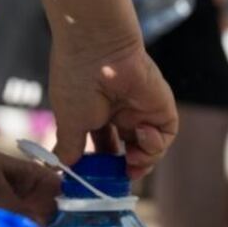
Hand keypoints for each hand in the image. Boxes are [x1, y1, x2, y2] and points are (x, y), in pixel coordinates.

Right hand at [48, 38, 177, 179]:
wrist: (97, 48)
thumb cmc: (77, 80)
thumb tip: (61, 167)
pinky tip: (141, 133)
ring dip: (144, 161)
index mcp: (98, 114)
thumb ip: (70, 146)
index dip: (104, 166)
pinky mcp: (161, 107)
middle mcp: (122, 113)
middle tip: (121, 176)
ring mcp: (142, 110)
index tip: (98, 178)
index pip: (105, 147)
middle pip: (131, 151)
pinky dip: (156, 144)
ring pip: (151, 148)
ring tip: (131, 158)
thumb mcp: (69, 121)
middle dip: (128, 168)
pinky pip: (166, 136)